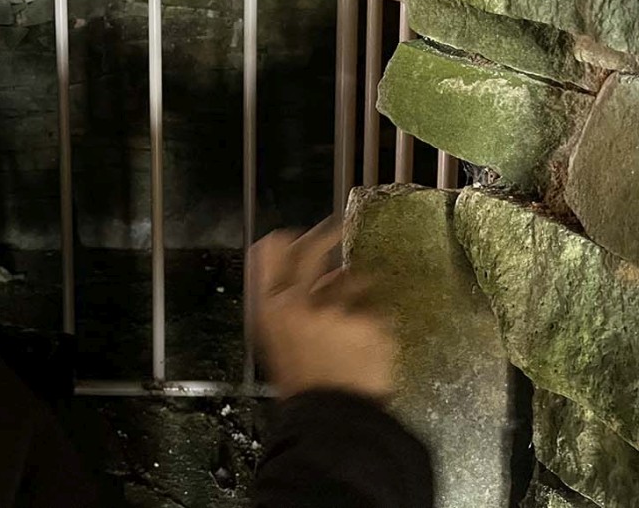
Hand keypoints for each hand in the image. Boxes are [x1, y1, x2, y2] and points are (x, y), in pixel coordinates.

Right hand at [248, 219, 396, 401]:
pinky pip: (377, 306)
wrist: (333, 420)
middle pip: (312, 249)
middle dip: (327, 234)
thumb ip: (281, 305)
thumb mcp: (275, 342)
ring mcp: (337, 309)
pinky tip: (371, 338)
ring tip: (355, 316)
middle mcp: (300, 301)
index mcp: (270, 307)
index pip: (271, 251)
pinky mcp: (370, 321)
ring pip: (351, 278)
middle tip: (339, 227)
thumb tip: (296, 279)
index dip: (285, 238)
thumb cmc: (301, 384)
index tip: (296, 234)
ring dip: (356, 287)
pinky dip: (377, 317)